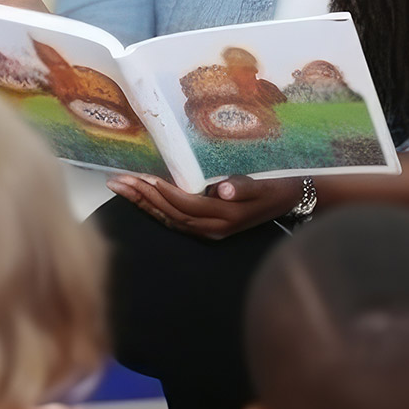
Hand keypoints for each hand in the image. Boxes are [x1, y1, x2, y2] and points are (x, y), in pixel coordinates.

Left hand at [105, 173, 303, 239]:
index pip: (184, 204)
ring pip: (169, 219)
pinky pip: (175, 221)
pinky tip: (141, 200)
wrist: (291, 199)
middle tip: (117, 182)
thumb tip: (222, 189)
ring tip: (120, 188)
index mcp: (224, 217)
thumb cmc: (276, 186)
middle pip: (170, 213)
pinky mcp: (208, 229)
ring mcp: (209, 231)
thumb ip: (242, 187)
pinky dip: (156, 210)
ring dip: (143, 204)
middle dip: (142, 197)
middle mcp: (213, 228)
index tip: (140, 177)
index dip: (161, 191)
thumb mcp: (263, 185)